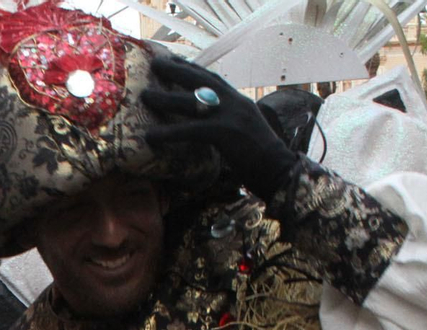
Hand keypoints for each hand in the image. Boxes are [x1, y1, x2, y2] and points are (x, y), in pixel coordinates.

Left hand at [141, 54, 297, 198]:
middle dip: (177, 69)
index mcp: (240, 102)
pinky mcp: (225, 133)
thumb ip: (228, 125)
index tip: (174, 60)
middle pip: (201, 80)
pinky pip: (190, 130)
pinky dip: (169, 132)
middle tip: (155, 63)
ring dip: (166, 97)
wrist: (281, 172)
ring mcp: (231, 115)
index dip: (192, 68)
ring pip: (191, 102)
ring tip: (145, 96)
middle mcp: (236, 103)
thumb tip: (209, 130)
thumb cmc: (264, 162)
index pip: (213, 79)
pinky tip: (151, 136)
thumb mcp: (245, 135)